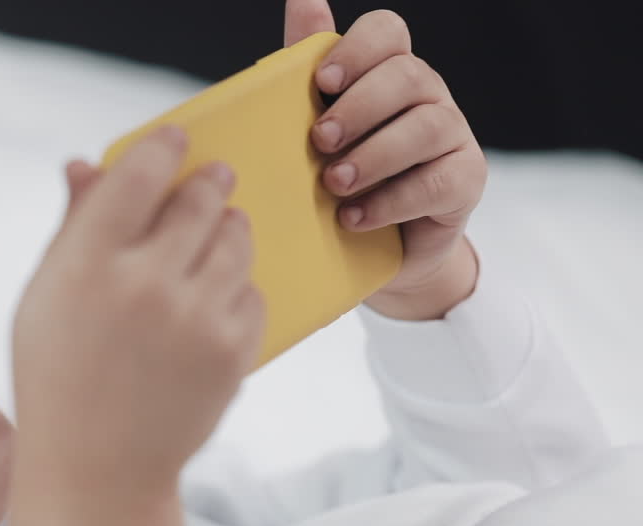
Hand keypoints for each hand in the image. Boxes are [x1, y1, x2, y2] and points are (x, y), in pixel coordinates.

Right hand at [9, 126, 263, 525]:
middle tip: (215, 178)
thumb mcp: (45, 299)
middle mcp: (145, 283)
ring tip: (216, 236)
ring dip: (229, 227)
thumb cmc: (59, 375)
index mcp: (86, 262)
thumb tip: (86, 164)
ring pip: (237, 238)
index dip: (165, 147)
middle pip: (201, 197)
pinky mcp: (233, 351)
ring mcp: (195, 318)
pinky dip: (235, 287)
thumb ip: (72, 227)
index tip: (177, 139)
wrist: (98, 469)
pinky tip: (210, 300)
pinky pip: (251, 290)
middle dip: (210, 181)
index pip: (141, 172)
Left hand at [286, 0, 486, 319]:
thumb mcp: (311, 128)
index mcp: (386, 73)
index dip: (358, 49)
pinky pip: (438, 182)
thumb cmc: (339, 178)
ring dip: (375, 156)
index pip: (388, 32)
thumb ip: (303, 69)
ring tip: (334, 184)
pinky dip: (392, 200)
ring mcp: (452, 135)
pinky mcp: (465, 181)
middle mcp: (426, 95)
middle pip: (407, 75)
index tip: (322, 82)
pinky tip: (354, 218)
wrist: (370, 250)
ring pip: (427, 127)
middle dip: (359, 107)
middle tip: (319, 141)